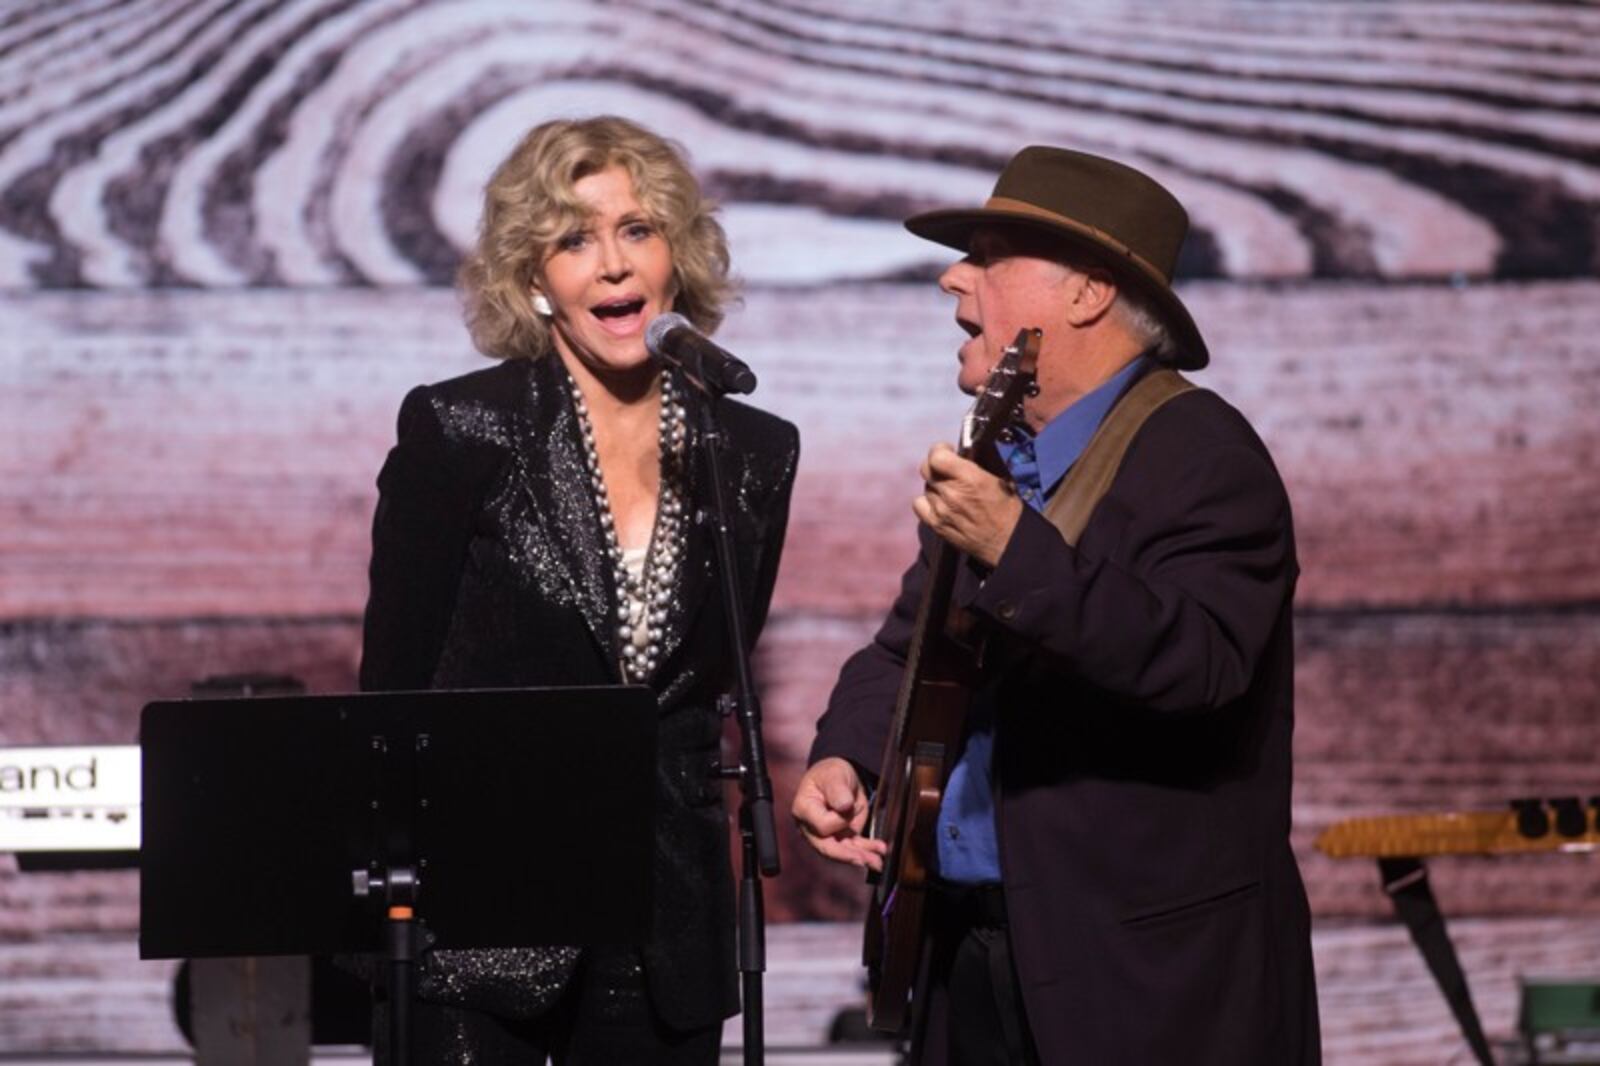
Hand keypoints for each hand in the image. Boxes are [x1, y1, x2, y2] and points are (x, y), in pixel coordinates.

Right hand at [791, 757, 885, 871]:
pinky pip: (853, 847)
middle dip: (848, 855)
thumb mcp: (834, 775)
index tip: (851, 804)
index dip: (839, 819)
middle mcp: (811, 827)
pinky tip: (880, 849)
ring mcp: (827, 835)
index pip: (822, 826)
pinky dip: (867, 850)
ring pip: (843, 852)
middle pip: (828, 848)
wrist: (840, 777)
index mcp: (804, 810)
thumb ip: (837, 789)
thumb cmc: (831, 774)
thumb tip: (844, 806)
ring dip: (861, 857)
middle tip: (865, 859)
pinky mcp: (841, 837)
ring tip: (878, 861)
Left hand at [913, 443, 1023, 566]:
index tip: (948, 451)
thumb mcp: (1000, 479)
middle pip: (926, 469)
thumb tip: (965, 453)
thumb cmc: (1008, 512)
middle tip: (948, 468)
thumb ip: (978, 464)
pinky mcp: (936, 525)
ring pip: (925, 486)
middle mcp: (952, 493)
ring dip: (935, 484)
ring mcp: (941, 510)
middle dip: (936, 465)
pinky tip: (939, 503)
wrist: (1008, 543)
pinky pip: (919, 505)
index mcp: (970, 478)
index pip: (936, 456)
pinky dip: (926, 501)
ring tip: (950, 490)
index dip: (940, 450)